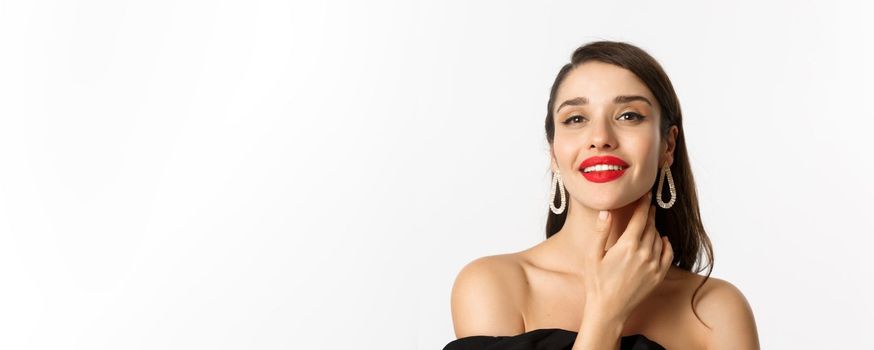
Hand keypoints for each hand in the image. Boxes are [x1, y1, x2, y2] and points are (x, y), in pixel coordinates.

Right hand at [581, 192, 672, 323]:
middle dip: (649, 214)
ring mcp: (654, 265)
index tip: (646, 193)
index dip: (644, 204)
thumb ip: (601, 232)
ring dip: (655, 228)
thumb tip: (607, 211)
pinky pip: (668, 254)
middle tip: (648, 204)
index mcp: (627, 245)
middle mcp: (644, 253)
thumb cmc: (596, 282)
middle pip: (651, 226)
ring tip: (650, 222)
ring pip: (659, 239)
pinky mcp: (658, 276)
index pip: (640, 218)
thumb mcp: (592, 255)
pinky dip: (666, 244)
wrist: (609, 310)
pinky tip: (662, 240)